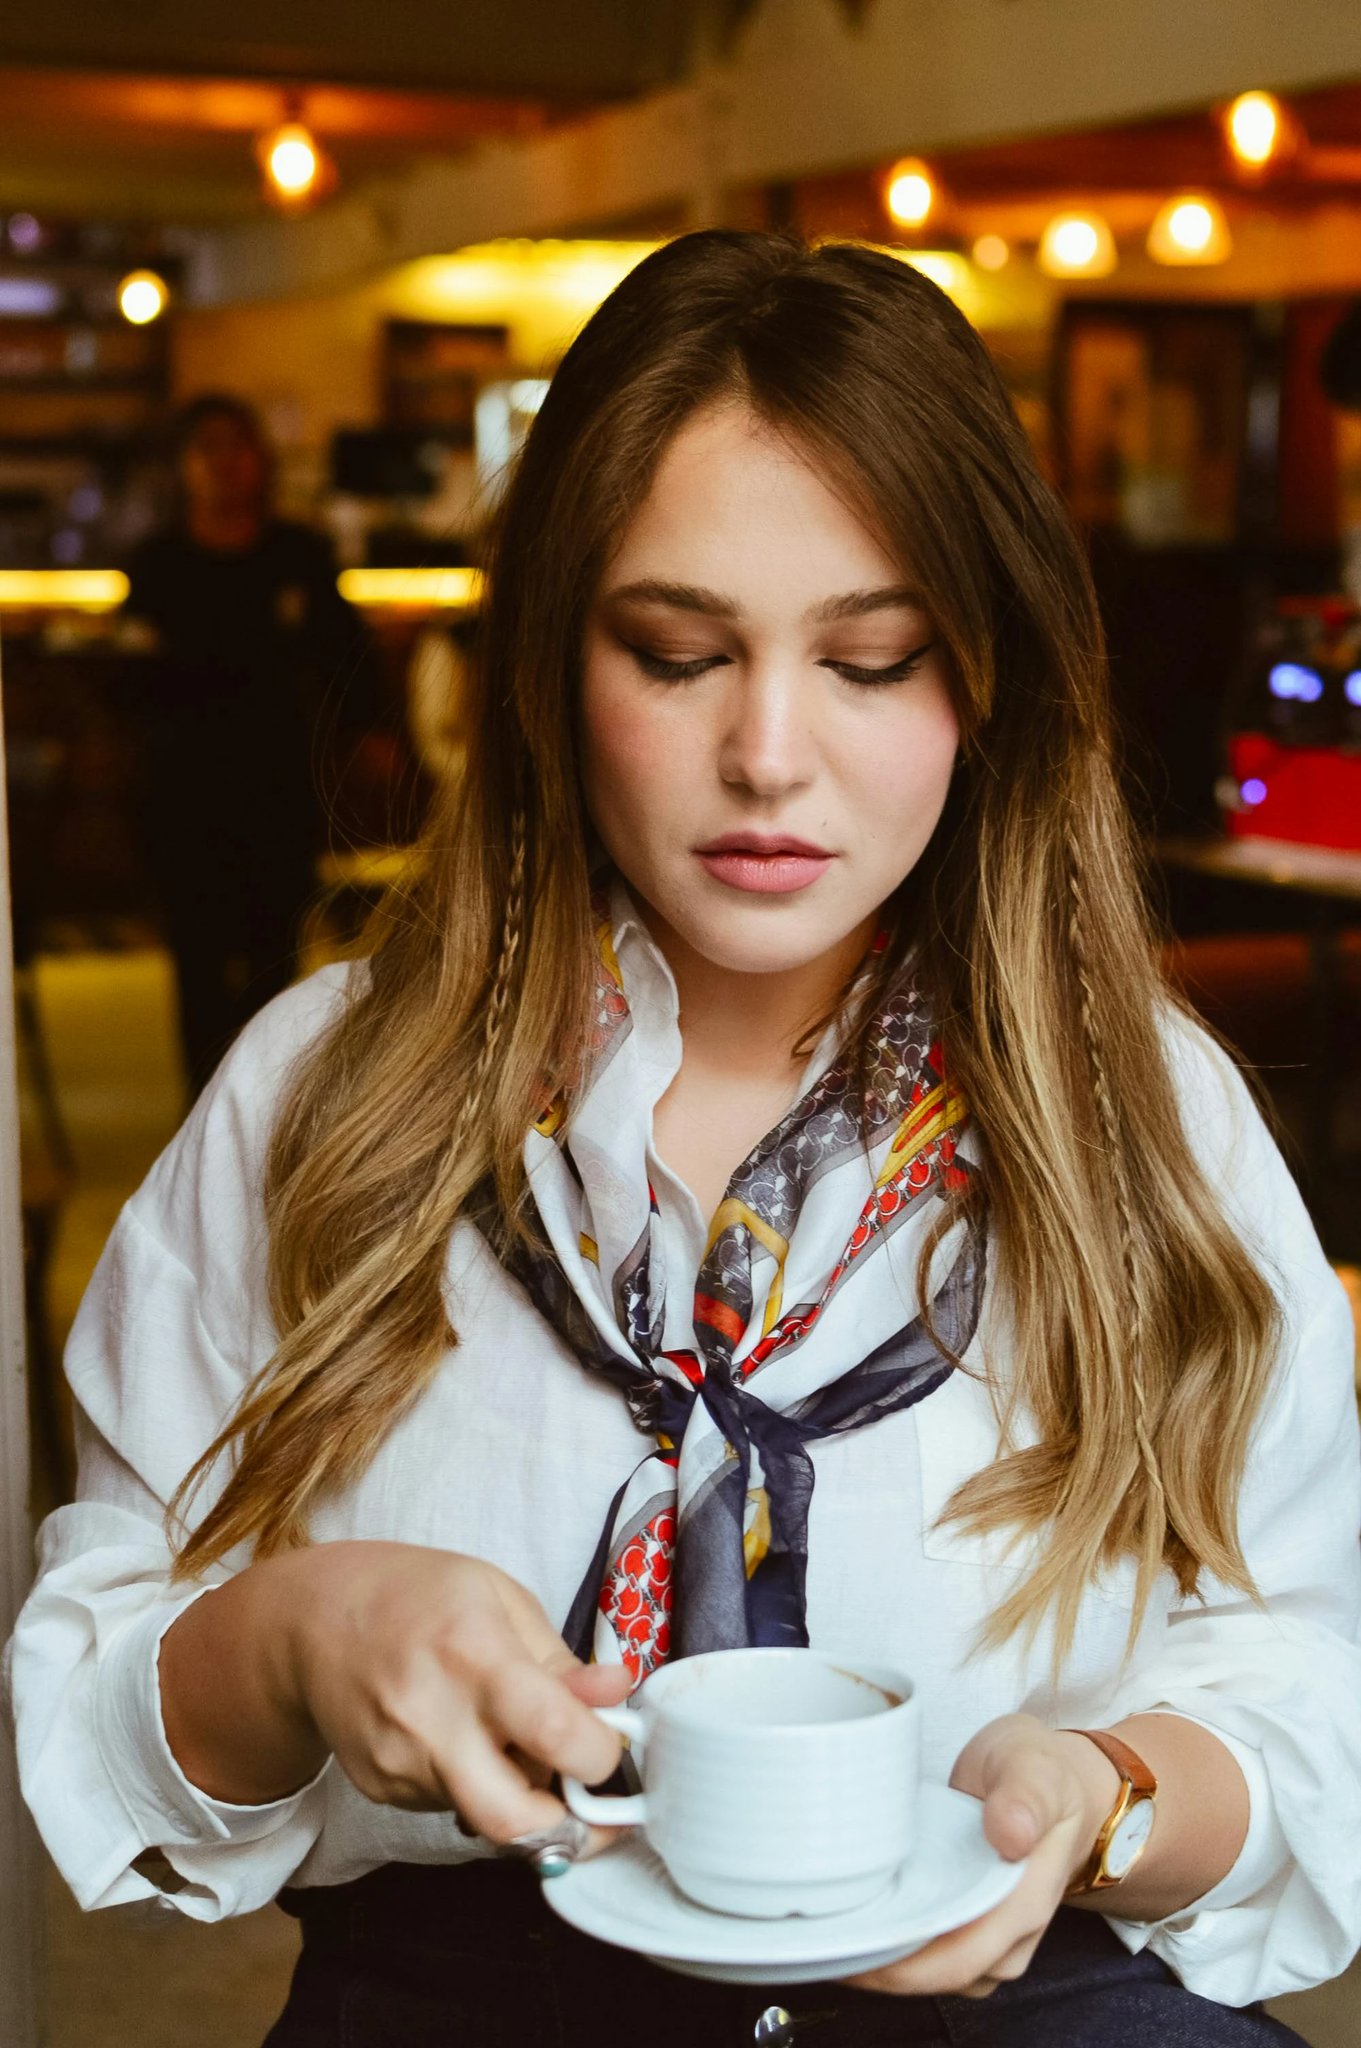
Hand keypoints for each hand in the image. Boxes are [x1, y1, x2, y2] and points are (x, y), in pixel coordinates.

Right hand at [278, 1540, 630, 1847]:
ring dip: (521, 1792)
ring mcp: (402, 1766)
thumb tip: (617, 1696)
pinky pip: (452, 1806)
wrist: (310, 1623)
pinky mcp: (383, 1792)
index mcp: (475, 1657)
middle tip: (591, 1803)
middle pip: (515, 1821)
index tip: (612, 1744)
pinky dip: (477, 1783)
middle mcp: (434, 1722)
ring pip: (488, 1815)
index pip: (554, 1733)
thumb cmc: (415, 1595)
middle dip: (571, 1828)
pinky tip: (460, 1736)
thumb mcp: (498, 1596)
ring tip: (509, 1736)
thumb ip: (560, 1659)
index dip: (601, 1754)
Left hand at [843, 1713, 1115, 1997]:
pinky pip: (929, 1950)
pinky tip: (859, 1917)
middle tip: (822, 1936)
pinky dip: (893, 1940)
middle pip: (937, 1975)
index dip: (901, 1966)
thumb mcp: (1033, 1766)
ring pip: (931, 1970)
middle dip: (878, 1966)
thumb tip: (1011, 1834)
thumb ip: (1025, 1796)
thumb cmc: (1041, 1774)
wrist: (1053, 1782)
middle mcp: (1009, 1934)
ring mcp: (989, 1935)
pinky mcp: (967, 1923)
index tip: (850, 1946)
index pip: (961, 1960)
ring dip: (882, 1956)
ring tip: (832, 1927)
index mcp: (1026, 1903)